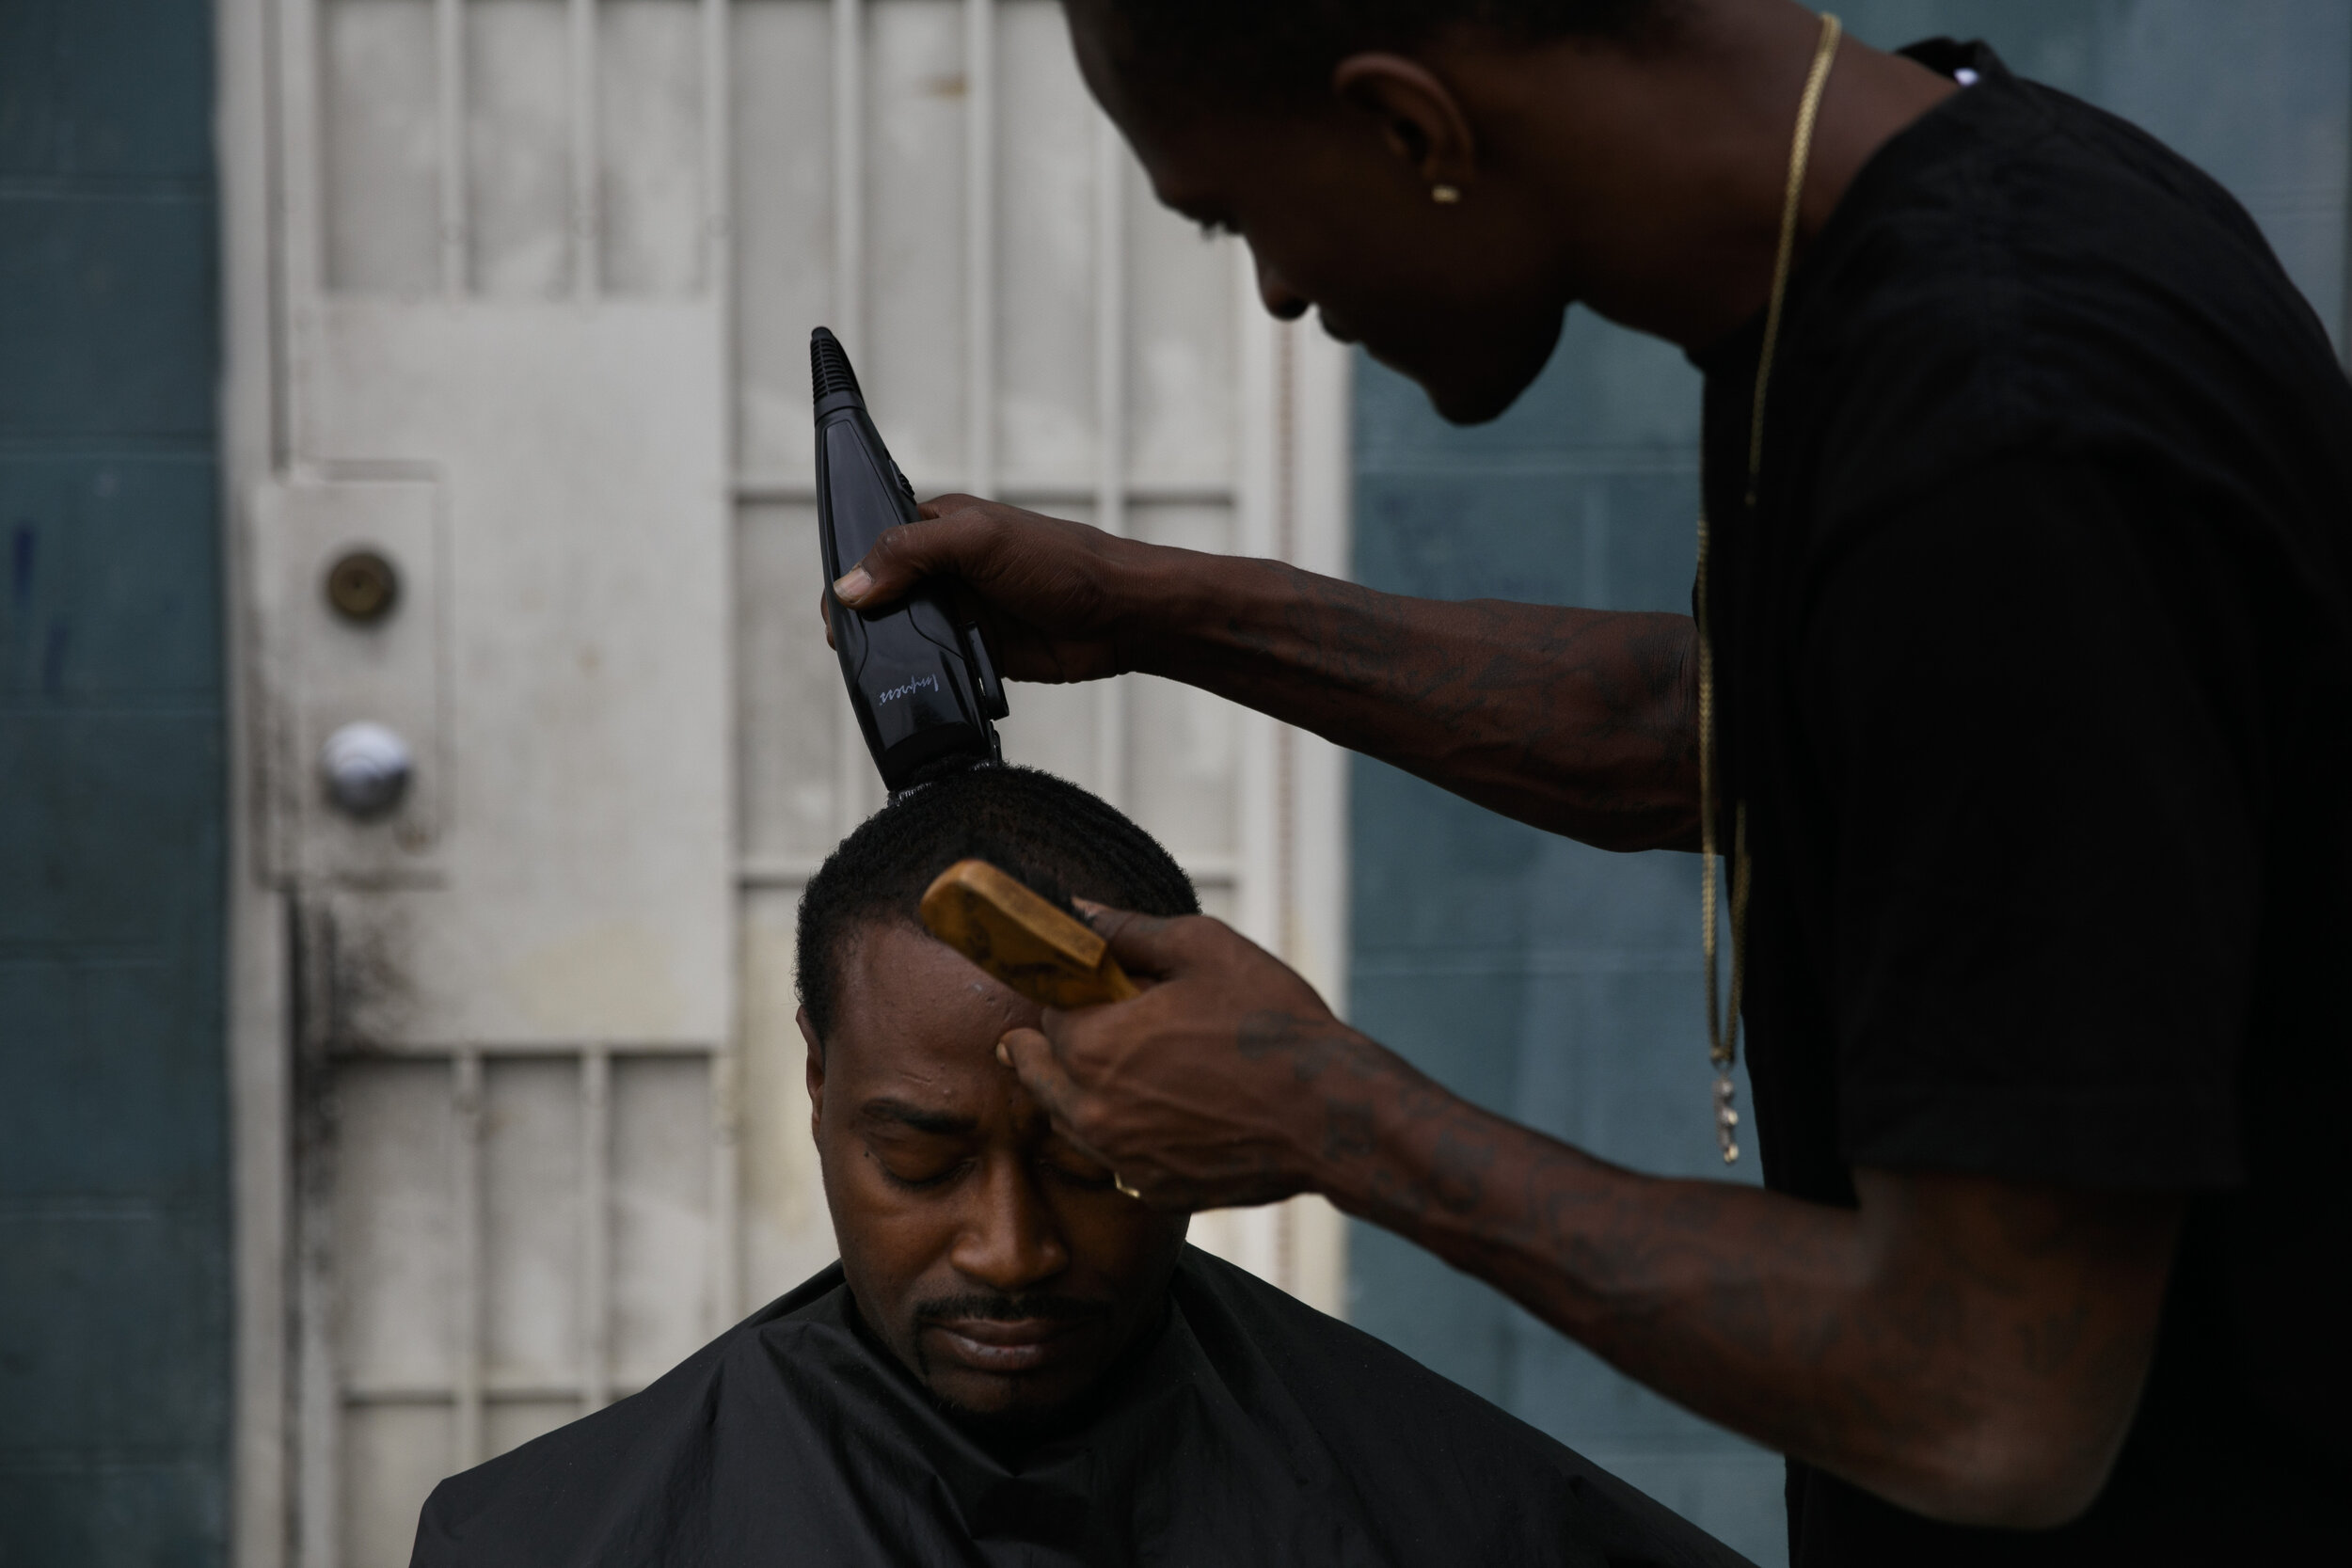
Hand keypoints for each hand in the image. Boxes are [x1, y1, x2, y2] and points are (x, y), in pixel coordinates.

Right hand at [822, 495, 1171, 683]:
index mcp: (940, 527)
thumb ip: (911, 554)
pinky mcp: (979, 650)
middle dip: (862, 618)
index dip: (850, 572)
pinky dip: (922, 676)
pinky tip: (910, 686)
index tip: (834, 605)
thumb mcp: (979, 541)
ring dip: (890, 651)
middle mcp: (947, 567)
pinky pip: (936, 665)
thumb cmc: (1064, 561)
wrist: (1121, 614)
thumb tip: (853, 584)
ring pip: (906, 634)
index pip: (875, 544)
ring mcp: (963, 610)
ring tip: (872, 670)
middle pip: (883, 594)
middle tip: (846, 644)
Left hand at [997, 904, 1402, 1210]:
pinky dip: (1132, 1133)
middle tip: (1105, 1027)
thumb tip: (1076, 909)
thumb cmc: (1272, 1023)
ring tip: (1144, 1067)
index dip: (1075, 998)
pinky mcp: (1156, 1190)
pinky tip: (1174, 1110)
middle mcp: (1092, 1113)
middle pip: (1040, 1076)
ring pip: (1074, 1121)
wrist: (1333, 1114)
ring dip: (1089, 1092)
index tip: (1105, 991)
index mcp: (1092, 1048)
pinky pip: (1119, 1157)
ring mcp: (1123, 1160)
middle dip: (1059, 1048)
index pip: (1046, 1017)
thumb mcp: (1202, 948)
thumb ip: (1127, 930)